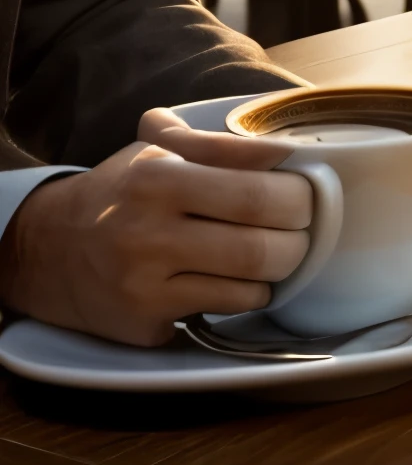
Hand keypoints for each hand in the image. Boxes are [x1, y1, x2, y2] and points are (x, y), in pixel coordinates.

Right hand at [0, 108, 312, 345]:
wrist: (48, 252)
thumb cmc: (122, 193)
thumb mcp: (158, 152)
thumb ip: (217, 146)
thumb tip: (280, 148)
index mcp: (158, 176)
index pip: (254, 180)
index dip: (297, 183)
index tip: (309, 181)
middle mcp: (148, 228)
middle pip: (263, 229)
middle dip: (301, 224)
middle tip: (304, 219)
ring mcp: (147, 279)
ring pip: (255, 272)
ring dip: (284, 261)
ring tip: (281, 248)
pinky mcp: (148, 319)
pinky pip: (231, 304)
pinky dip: (254, 292)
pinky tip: (245, 279)